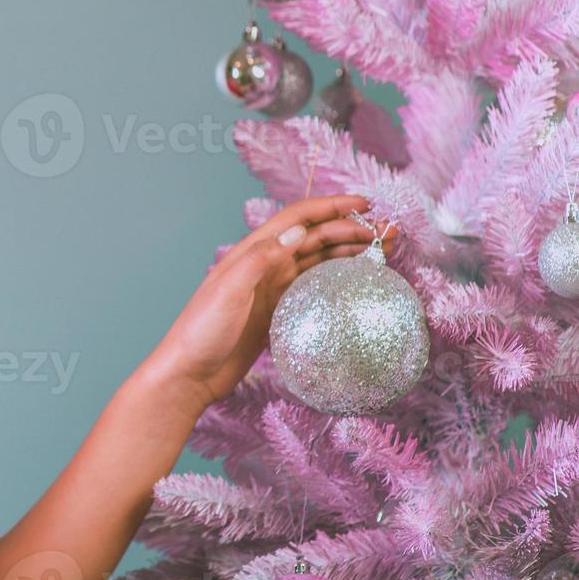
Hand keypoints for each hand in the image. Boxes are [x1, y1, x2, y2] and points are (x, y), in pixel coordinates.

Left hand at [143, 193, 398, 411]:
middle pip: (314, 238)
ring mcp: (271, 288)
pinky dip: (336, 279)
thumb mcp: (229, 291)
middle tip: (390, 233)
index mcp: (251, 253)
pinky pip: (312, 287)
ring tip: (383, 250)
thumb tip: (298, 232)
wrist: (189, 374)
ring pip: (317, 261)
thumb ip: (260, 260)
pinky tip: (357, 281)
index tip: (367, 205)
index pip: (298, 219)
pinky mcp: (276, 312)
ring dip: (348, 252)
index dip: (332, 207)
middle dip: (351, 230)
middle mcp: (263, 265)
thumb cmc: (203, 331)